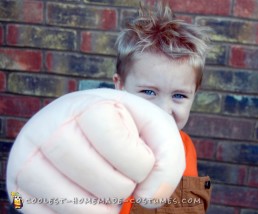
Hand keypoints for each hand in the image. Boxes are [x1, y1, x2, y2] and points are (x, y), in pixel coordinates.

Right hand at [6, 89, 184, 212]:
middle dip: (124, 188)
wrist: (83, 127)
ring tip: (106, 190)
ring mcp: (27, 158)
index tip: (141, 160)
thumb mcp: (155, 129)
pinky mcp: (18, 187)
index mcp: (87, 106)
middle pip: (103, 182)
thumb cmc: (124, 128)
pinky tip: (86, 198)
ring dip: (105, 208)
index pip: (118, 145)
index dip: (140, 163)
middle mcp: (50, 128)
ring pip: (77, 207)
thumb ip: (168, 160)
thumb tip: (148, 200)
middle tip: (122, 178)